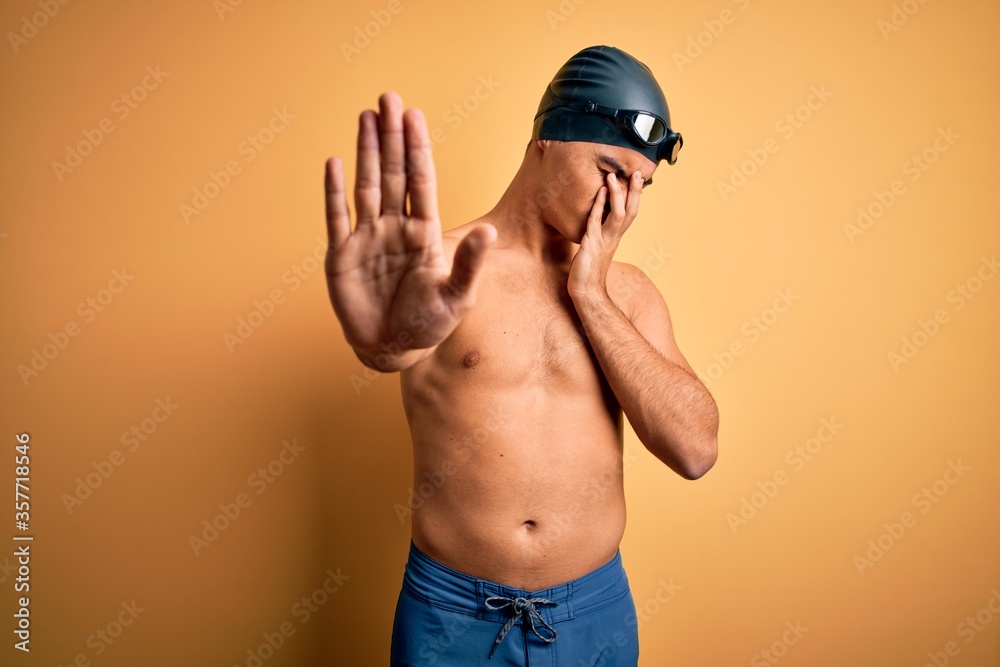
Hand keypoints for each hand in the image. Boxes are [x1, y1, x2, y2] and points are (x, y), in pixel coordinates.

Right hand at [324, 92, 495, 361]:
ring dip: (366, 151)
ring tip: (366, 116)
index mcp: (424, 233)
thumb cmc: (429, 324)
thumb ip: (469, 264)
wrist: (392, 349)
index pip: (422, 181)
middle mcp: (395, 228)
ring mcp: (368, 238)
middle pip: (394, 173)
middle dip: (392, 136)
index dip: (418, 148)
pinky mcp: (342, 255)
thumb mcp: (457, 297)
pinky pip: (337, 216)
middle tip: (389, 98)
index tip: (415, 116)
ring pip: (367, 185)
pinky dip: (334, 191)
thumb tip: (488, 233)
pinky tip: (334, 162)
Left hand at [567, 170, 642, 301]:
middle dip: (635, 192)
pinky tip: (600, 192)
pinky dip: (599, 206)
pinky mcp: (592, 244)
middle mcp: (614, 237)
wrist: (587, 292)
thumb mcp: (597, 249)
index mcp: (616, 237)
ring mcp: (604, 240)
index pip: (630, 213)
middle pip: (630, 211)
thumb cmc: (589, 272)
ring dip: (617, 195)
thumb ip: (599, 235)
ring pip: (617, 214)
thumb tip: (596, 223)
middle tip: (638, 172)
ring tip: (613, 177)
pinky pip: (596, 222)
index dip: (635, 196)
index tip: (638, 179)